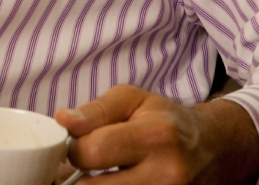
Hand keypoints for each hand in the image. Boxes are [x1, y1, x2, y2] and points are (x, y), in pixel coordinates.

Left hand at [54, 85, 258, 184]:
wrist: (212, 149)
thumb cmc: (164, 119)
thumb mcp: (131, 99)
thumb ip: (95, 111)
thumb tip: (62, 120)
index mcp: (155, 137)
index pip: (95, 151)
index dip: (73, 149)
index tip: (73, 144)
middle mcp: (166, 175)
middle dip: (78, 177)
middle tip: (79, 166)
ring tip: (93, 176)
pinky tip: (109, 182)